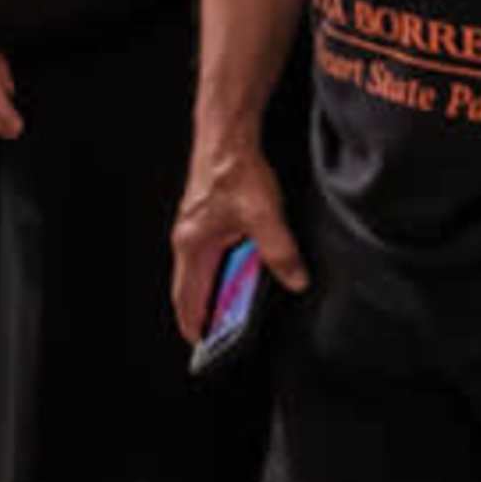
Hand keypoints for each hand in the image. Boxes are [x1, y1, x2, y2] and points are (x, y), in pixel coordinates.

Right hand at [170, 142, 309, 342]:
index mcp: (193, 245)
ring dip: (213, 291)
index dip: (193, 324)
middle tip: (220, 334)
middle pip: (190, 287)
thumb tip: (295, 280)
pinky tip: (241, 272)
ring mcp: (194, 228)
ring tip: (233, 309)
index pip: (186, 297)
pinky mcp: (204, 218)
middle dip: (203, 312)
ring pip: (199, 271)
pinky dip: (219, 272)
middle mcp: (187, 238)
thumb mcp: (264, 216)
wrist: (226, 136)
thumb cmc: (233, 170)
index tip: (202, 345)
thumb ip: (280, 252)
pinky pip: (208, 256)